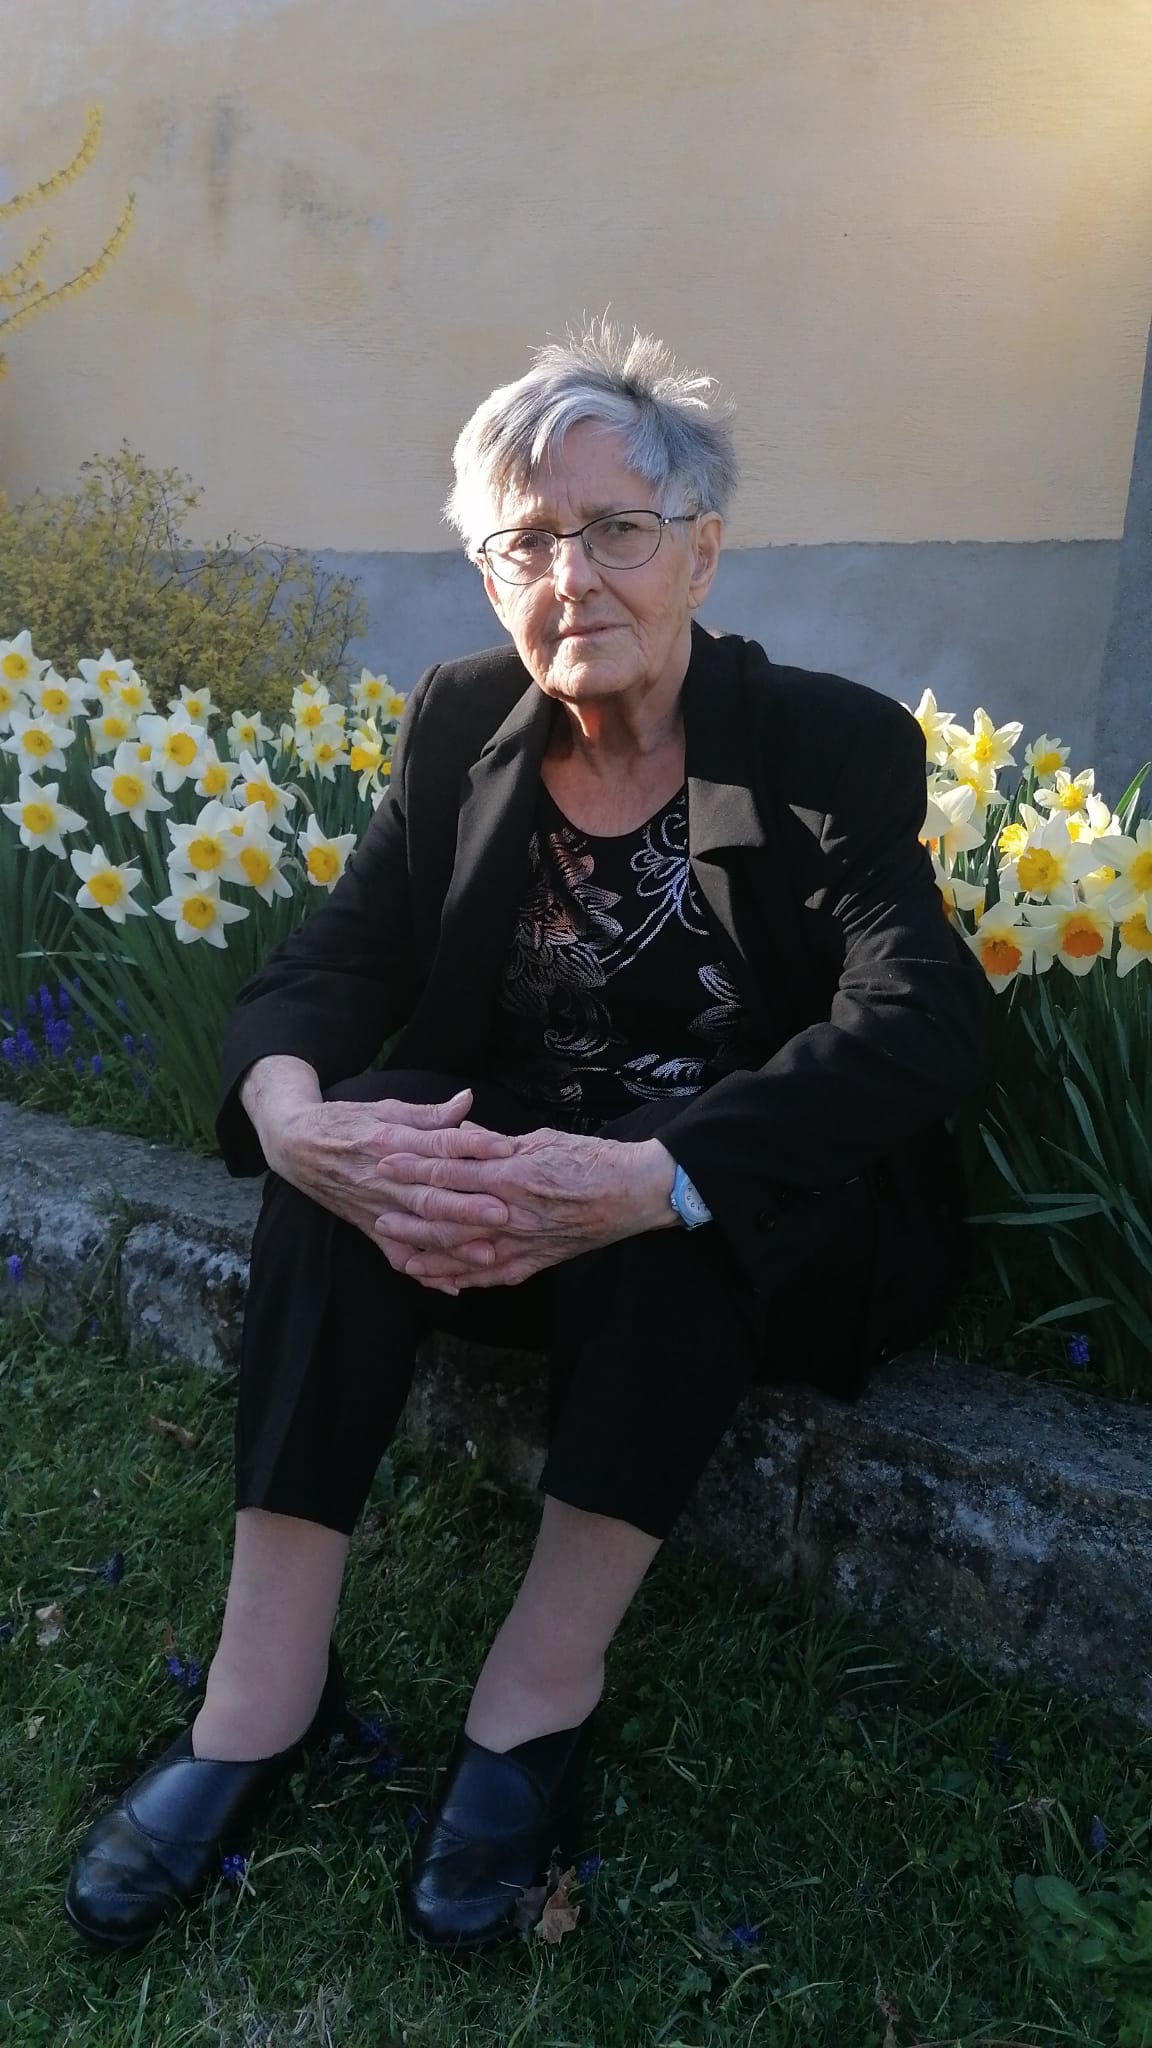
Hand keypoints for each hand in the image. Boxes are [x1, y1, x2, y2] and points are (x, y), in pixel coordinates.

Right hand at [259, 1085, 516, 1288]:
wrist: (296, 1146)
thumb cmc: (347, 1122)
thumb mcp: (386, 1108)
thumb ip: (430, 1112)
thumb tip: (468, 1099)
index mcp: (391, 1140)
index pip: (438, 1143)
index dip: (472, 1145)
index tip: (506, 1148)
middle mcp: (386, 1176)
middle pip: (430, 1195)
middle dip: (467, 1207)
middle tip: (503, 1213)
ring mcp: (377, 1206)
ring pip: (418, 1229)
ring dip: (452, 1244)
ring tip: (487, 1253)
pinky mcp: (370, 1227)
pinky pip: (397, 1254)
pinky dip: (422, 1271)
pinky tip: (451, 1285)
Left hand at [379, 1128, 678, 1289]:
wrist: (634, 1192)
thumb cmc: (591, 1159)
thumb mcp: (539, 1140)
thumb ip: (495, 1142)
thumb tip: (457, 1133)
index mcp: (511, 1174)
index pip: (450, 1170)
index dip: (414, 1166)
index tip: (384, 1160)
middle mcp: (512, 1212)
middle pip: (447, 1215)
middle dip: (409, 1213)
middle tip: (375, 1209)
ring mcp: (523, 1242)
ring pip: (463, 1252)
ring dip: (428, 1252)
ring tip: (396, 1251)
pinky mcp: (536, 1261)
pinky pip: (491, 1275)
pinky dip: (463, 1279)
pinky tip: (440, 1282)